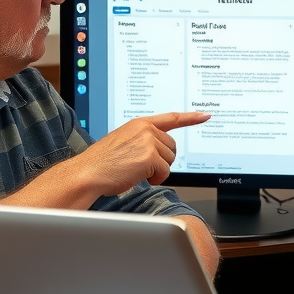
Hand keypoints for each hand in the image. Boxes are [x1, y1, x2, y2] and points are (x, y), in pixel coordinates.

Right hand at [69, 112, 211, 203]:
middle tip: (143, 167)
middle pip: (172, 147)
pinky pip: (164, 172)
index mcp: (139, 124)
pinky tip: (139, 177)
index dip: (190, 117)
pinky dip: (155, 179)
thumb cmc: (103, 163)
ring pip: (169, 160)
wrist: (88, 173)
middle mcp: (145, 129)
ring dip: (157, 171)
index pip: (171, 118)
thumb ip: (143, 140)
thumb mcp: (124, 142)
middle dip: (162, 160)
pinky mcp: (149, 156)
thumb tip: (161, 151)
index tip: (205, 115)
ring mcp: (148, 141)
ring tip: (136, 171)